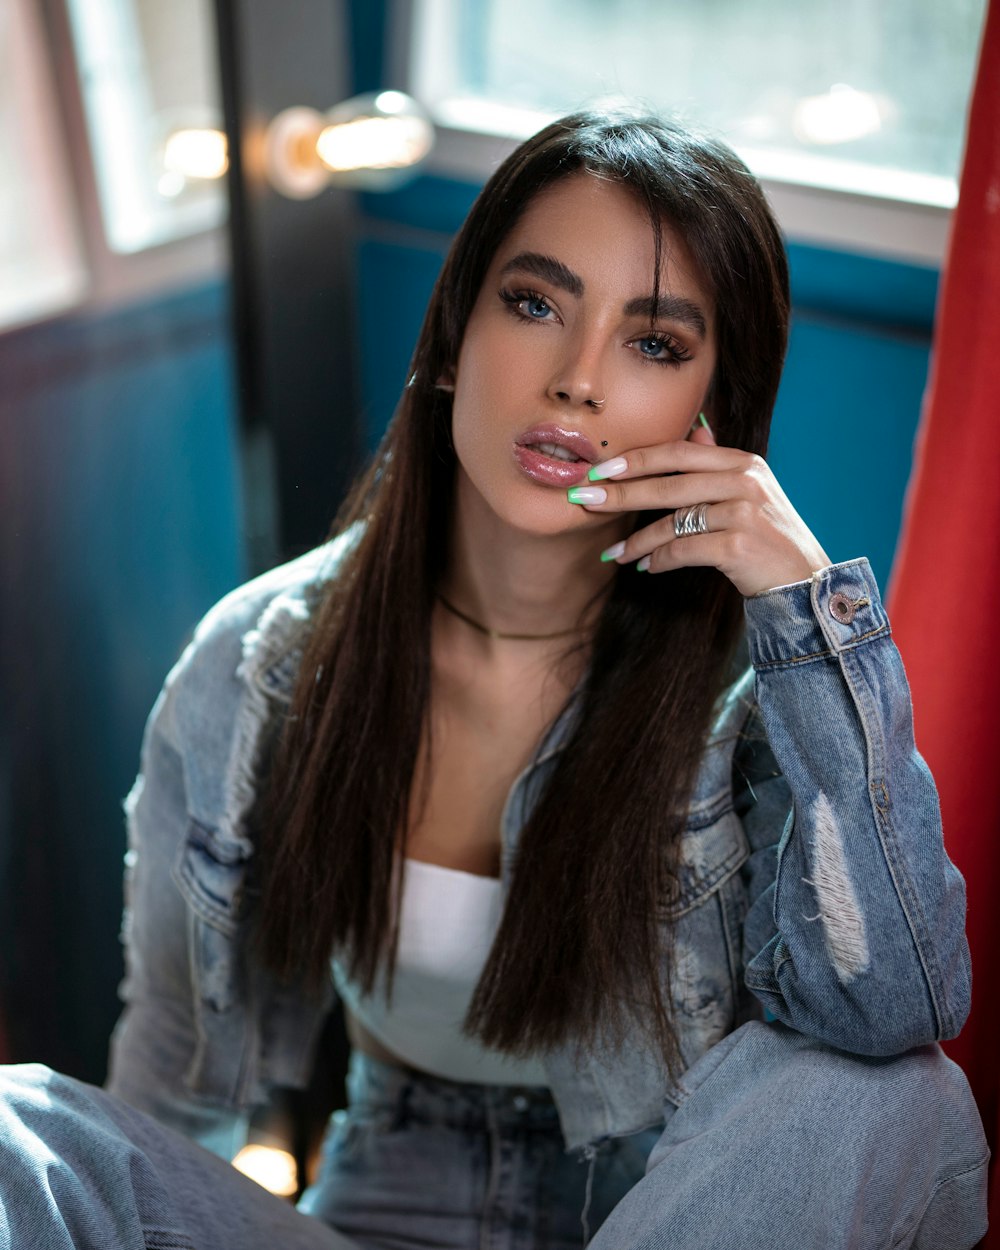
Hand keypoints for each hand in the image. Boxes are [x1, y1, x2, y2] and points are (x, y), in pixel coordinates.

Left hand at [573, 422, 830, 597]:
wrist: (804, 581)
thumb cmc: (769, 538)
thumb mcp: (750, 492)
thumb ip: (719, 462)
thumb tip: (696, 427)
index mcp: (743, 463)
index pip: (679, 452)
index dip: (637, 459)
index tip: (600, 469)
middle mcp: (745, 482)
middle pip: (669, 484)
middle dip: (621, 493)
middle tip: (585, 500)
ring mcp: (743, 513)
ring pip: (672, 522)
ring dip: (636, 540)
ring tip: (614, 552)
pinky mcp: (739, 546)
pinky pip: (683, 550)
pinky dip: (659, 559)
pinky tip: (645, 566)